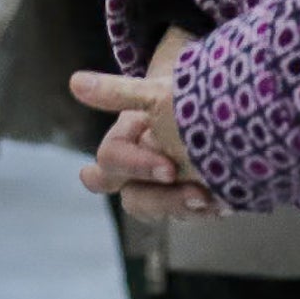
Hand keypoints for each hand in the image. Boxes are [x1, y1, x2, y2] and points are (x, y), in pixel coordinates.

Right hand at [74, 29, 221, 222]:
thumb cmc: (183, 93)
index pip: (110, 161)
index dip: (134, 166)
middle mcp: (139, 168)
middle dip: (160, 200)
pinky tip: (225, 202)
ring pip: (157, 211)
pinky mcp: (187, 198)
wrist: (225, 102)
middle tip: (196, 194)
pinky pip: (188, 216)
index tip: (169, 169)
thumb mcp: (157, 92)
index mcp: (126, 140)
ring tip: (211, 199)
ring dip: (182, 208)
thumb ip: (117, 92)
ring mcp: (164, 186)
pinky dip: (206, 210)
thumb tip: (74, 81)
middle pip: (132, 198)